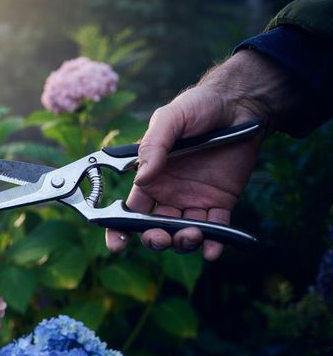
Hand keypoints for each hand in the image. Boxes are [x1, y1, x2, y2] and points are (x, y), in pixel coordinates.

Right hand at [105, 50, 297, 259]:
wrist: (239, 104)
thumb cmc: (199, 107)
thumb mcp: (170, 118)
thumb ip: (154, 145)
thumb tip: (141, 179)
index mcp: (150, 177)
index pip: (129, 210)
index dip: (119, 229)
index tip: (116, 245)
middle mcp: (169, 193)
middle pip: (155, 228)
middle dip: (154, 240)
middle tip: (161, 238)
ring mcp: (195, 200)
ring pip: (184, 232)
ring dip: (183, 242)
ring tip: (192, 234)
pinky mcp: (222, 202)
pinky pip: (216, 229)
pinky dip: (214, 244)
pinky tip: (211, 250)